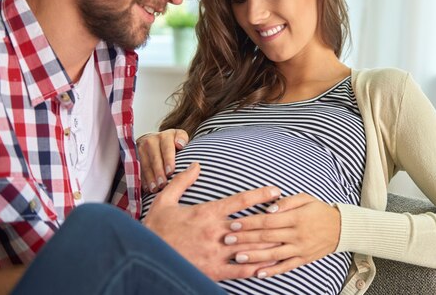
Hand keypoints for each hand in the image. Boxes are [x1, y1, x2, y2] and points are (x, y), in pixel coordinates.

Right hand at [137, 129, 187, 192]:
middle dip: (159, 172)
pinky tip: (148, 188)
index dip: (168, 160)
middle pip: (155, 158)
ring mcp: (141, 148)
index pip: (167, 147)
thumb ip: (182, 139)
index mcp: (165, 135)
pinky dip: (143, 180)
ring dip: (150, 178)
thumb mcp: (179, 137)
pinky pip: (139, 170)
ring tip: (155, 189)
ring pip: (146, 165)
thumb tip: (180, 144)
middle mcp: (151, 140)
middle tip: (163, 184)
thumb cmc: (172, 143)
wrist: (154, 141)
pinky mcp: (134, 156)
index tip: (170, 171)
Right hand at [142, 162, 282, 280]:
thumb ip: (182, 181)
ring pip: (249, 246)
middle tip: (291, 214)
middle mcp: (215, 231)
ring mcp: (216, 252)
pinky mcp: (213, 270)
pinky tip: (269, 266)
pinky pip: (239, 270)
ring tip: (287, 239)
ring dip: (269, 243)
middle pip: (251, 224)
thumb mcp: (165, 200)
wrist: (145, 258)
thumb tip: (196, 164)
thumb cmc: (155, 229)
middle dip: (272, 219)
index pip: (240, 201)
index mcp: (207, 213)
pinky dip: (256, 268)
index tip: (276, 191)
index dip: (260, 195)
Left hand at [222, 193, 340, 278]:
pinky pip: (286, 266)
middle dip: (245, 238)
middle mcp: (297, 234)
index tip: (234, 223)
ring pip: (274, 254)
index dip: (250, 222)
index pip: (268, 220)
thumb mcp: (306, 198)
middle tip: (227, 239)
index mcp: (296, 217)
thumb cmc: (319, 210)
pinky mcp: (303, 259)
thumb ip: (287, 202)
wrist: (341, 228)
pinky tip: (258, 273)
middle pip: (267, 237)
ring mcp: (300, 248)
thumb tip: (269, 209)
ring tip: (237, 256)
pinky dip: (272, 271)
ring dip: (254, 256)